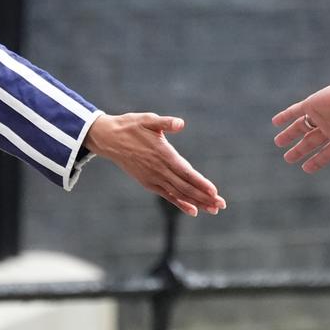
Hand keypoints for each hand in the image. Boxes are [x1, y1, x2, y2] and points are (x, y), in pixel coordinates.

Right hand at [85, 113, 225, 216]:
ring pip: (179, 193)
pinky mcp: (148, 183)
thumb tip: (180, 123)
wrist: (108, 139)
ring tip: (213, 209)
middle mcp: (159, 170)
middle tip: (222, 205)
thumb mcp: (148, 119)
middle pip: (185, 187)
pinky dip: (180, 203)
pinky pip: (167, 195)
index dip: (200, 183)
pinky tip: (193, 210)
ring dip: (197, 202)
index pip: (185, 172)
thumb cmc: (131, 126)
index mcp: (162, 154)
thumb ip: (165, 122)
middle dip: (204, 197)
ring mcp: (153, 178)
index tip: (214, 191)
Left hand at [272, 69, 329, 210]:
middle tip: (288, 158)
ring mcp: (323, 116)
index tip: (305, 168)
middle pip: (312, 142)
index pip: (326, 154)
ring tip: (278, 142)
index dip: (316, 161)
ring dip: (290, 134)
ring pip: (302, 127)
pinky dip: (286, 116)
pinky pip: (297, 110)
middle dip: (301, 150)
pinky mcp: (314, 104)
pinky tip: (275, 122)